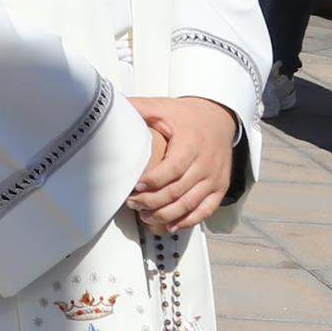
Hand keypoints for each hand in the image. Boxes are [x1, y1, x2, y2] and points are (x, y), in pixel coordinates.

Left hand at [126, 95, 239, 233]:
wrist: (220, 120)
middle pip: (178, 190)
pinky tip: (171, 226)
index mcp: (191, 143)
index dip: (153, 181)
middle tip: (132, 204)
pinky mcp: (220, 188)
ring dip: (166, 215)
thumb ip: (139, 108)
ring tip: (145, 216)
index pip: (173, 168)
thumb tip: (110, 104)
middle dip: (153, 202)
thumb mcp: (163, 107)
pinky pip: (206, 210)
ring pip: (190, 204)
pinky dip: (188, 221)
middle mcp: (206, 163)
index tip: (134, 187)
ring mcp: (214, 178)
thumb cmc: (185, 116)